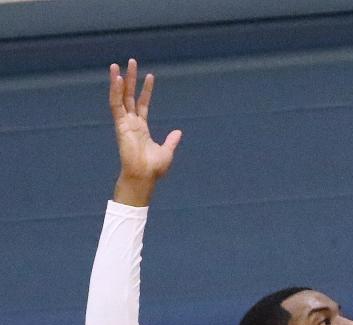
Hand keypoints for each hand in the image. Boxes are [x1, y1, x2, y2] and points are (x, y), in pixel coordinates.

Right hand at [109, 59, 181, 204]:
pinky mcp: (120, 125)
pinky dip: (115, 92)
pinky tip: (116, 79)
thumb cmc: (153, 168)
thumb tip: (178, 132)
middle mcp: (131, 123)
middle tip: (131, 62)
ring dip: (119, 81)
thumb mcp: (167, 151)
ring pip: (120, 97)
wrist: (144, 176)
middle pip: (129, 96)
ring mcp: (124, 123)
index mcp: (141, 128)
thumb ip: (171, 140)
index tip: (149, 76)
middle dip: (130, 79)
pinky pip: (116, 105)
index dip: (145, 90)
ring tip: (118, 65)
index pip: (142, 104)